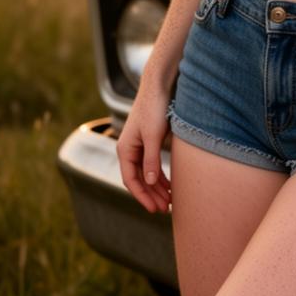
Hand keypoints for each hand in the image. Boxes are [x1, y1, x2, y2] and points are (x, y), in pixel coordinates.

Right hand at [116, 87, 172, 212]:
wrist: (158, 85)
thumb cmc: (154, 108)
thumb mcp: (153, 136)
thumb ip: (151, 159)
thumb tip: (151, 182)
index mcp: (125, 149)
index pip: (131, 180)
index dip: (142, 196)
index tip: (154, 209)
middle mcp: (129, 150)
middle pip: (139, 180)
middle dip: (151, 195)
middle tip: (165, 209)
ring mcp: (139, 146)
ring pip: (146, 174)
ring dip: (157, 187)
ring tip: (170, 201)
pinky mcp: (149, 141)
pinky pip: (152, 165)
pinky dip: (161, 176)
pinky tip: (170, 185)